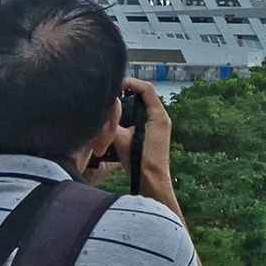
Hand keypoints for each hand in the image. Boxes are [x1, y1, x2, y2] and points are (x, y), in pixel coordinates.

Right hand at [106, 78, 174, 204]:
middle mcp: (162, 118)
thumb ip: (112, 122)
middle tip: (112, 94)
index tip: (116, 84)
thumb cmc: (139, 161)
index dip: (130, 82)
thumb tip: (103, 111)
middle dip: (128, 92)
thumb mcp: (120, 139)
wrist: (152, 183)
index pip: (146, 88)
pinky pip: (143, 117)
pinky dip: (132, 115)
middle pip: (145, 96)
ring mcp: (160, 126)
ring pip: (143, 107)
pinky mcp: (155, 134)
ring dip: (130, 104)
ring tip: (113, 106)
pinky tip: (119, 122)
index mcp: (158, 115)